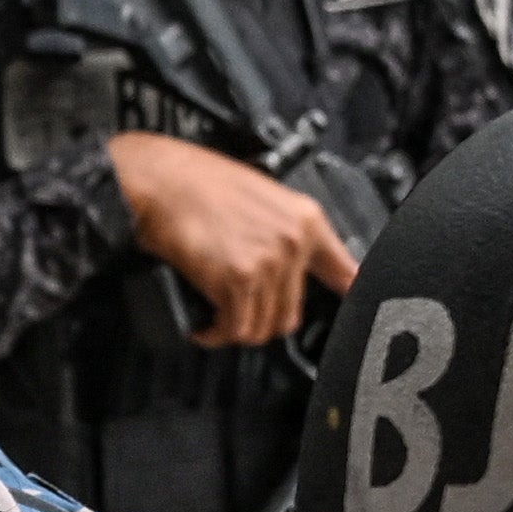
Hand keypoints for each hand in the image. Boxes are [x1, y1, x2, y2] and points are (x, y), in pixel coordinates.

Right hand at [103, 129, 356, 349]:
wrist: (160, 178)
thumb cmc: (197, 183)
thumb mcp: (260, 196)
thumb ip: (285, 230)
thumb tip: (295, 262)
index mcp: (305, 220)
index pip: (344, 272)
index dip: (346, 297)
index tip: (351, 316)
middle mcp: (292, 242)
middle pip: (291, 315)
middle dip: (260, 320)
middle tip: (237, 310)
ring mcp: (267, 262)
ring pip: (261, 327)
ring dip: (235, 328)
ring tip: (217, 316)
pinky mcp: (237, 279)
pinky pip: (234, 327)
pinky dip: (215, 333)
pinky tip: (206, 323)